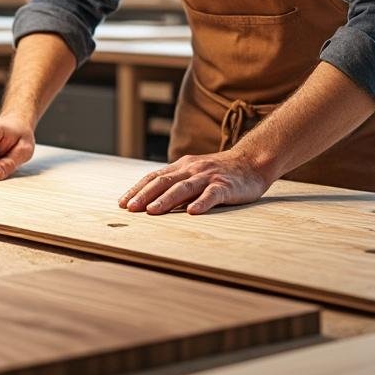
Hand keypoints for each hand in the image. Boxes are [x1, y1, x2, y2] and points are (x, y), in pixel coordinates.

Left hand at [118, 151, 272, 214]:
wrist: (252, 161)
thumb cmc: (220, 172)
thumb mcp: (194, 173)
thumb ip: (176, 183)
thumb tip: (151, 201)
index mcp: (182, 166)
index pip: (154, 177)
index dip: (137, 189)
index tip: (123, 203)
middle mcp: (192, 169)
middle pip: (164, 182)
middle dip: (145, 195)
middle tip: (130, 209)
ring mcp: (209, 177)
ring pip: (184, 188)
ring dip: (166, 200)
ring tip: (152, 212)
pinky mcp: (226, 186)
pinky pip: (212, 194)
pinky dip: (201, 203)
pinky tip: (193, 212)